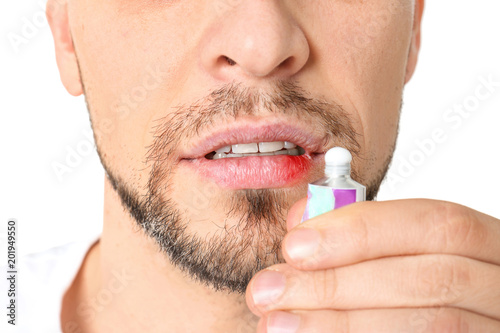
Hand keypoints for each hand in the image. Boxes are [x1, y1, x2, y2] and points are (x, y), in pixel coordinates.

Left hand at [245, 199, 499, 331]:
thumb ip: (358, 236)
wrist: (430, 318)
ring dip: (342, 324)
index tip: (294, 244)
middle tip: (267, 290)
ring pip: (432, 326)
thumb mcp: (393, 254)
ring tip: (277, 324)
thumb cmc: (410, 287)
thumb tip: (300, 222)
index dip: (363, 231)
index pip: (437, 223)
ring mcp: (497, 329)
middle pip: (432, 279)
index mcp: (489, 247)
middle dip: (340, 284)